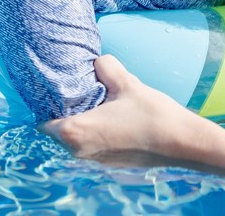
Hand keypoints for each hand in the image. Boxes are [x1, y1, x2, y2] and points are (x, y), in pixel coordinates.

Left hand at [41, 55, 191, 162]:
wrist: (181, 142)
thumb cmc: (152, 114)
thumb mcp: (127, 83)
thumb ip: (106, 68)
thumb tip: (98, 61)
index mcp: (74, 131)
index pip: (43, 119)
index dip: (50, 101)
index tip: (65, 88)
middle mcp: (77, 150)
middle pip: (59, 128)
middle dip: (69, 109)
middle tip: (86, 90)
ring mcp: (93, 159)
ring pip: (76, 137)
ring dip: (84, 120)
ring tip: (103, 102)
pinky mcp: (107, 163)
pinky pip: (92, 144)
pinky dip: (97, 131)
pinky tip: (116, 118)